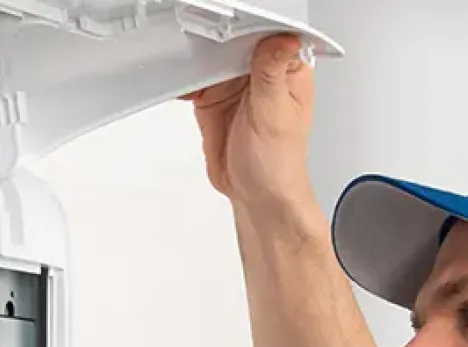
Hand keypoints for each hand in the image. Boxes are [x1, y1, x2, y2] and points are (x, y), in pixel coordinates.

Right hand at [185, 33, 316, 217]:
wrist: (257, 196)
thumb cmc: (279, 164)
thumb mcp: (275, 115)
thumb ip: (271, 74)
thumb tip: (281, 39)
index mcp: (287, 70)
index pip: (265, 35)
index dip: (244, 29)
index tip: (224, 32)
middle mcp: (261, 73)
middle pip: (233, 41)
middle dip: (213, 41)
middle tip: (197, 47)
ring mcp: (235, 86)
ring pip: (211, 58)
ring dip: (195, 59)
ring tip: (185, 65)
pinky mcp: (214, 99)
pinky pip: (195, 80)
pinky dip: (185, 80)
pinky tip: (181, 84)